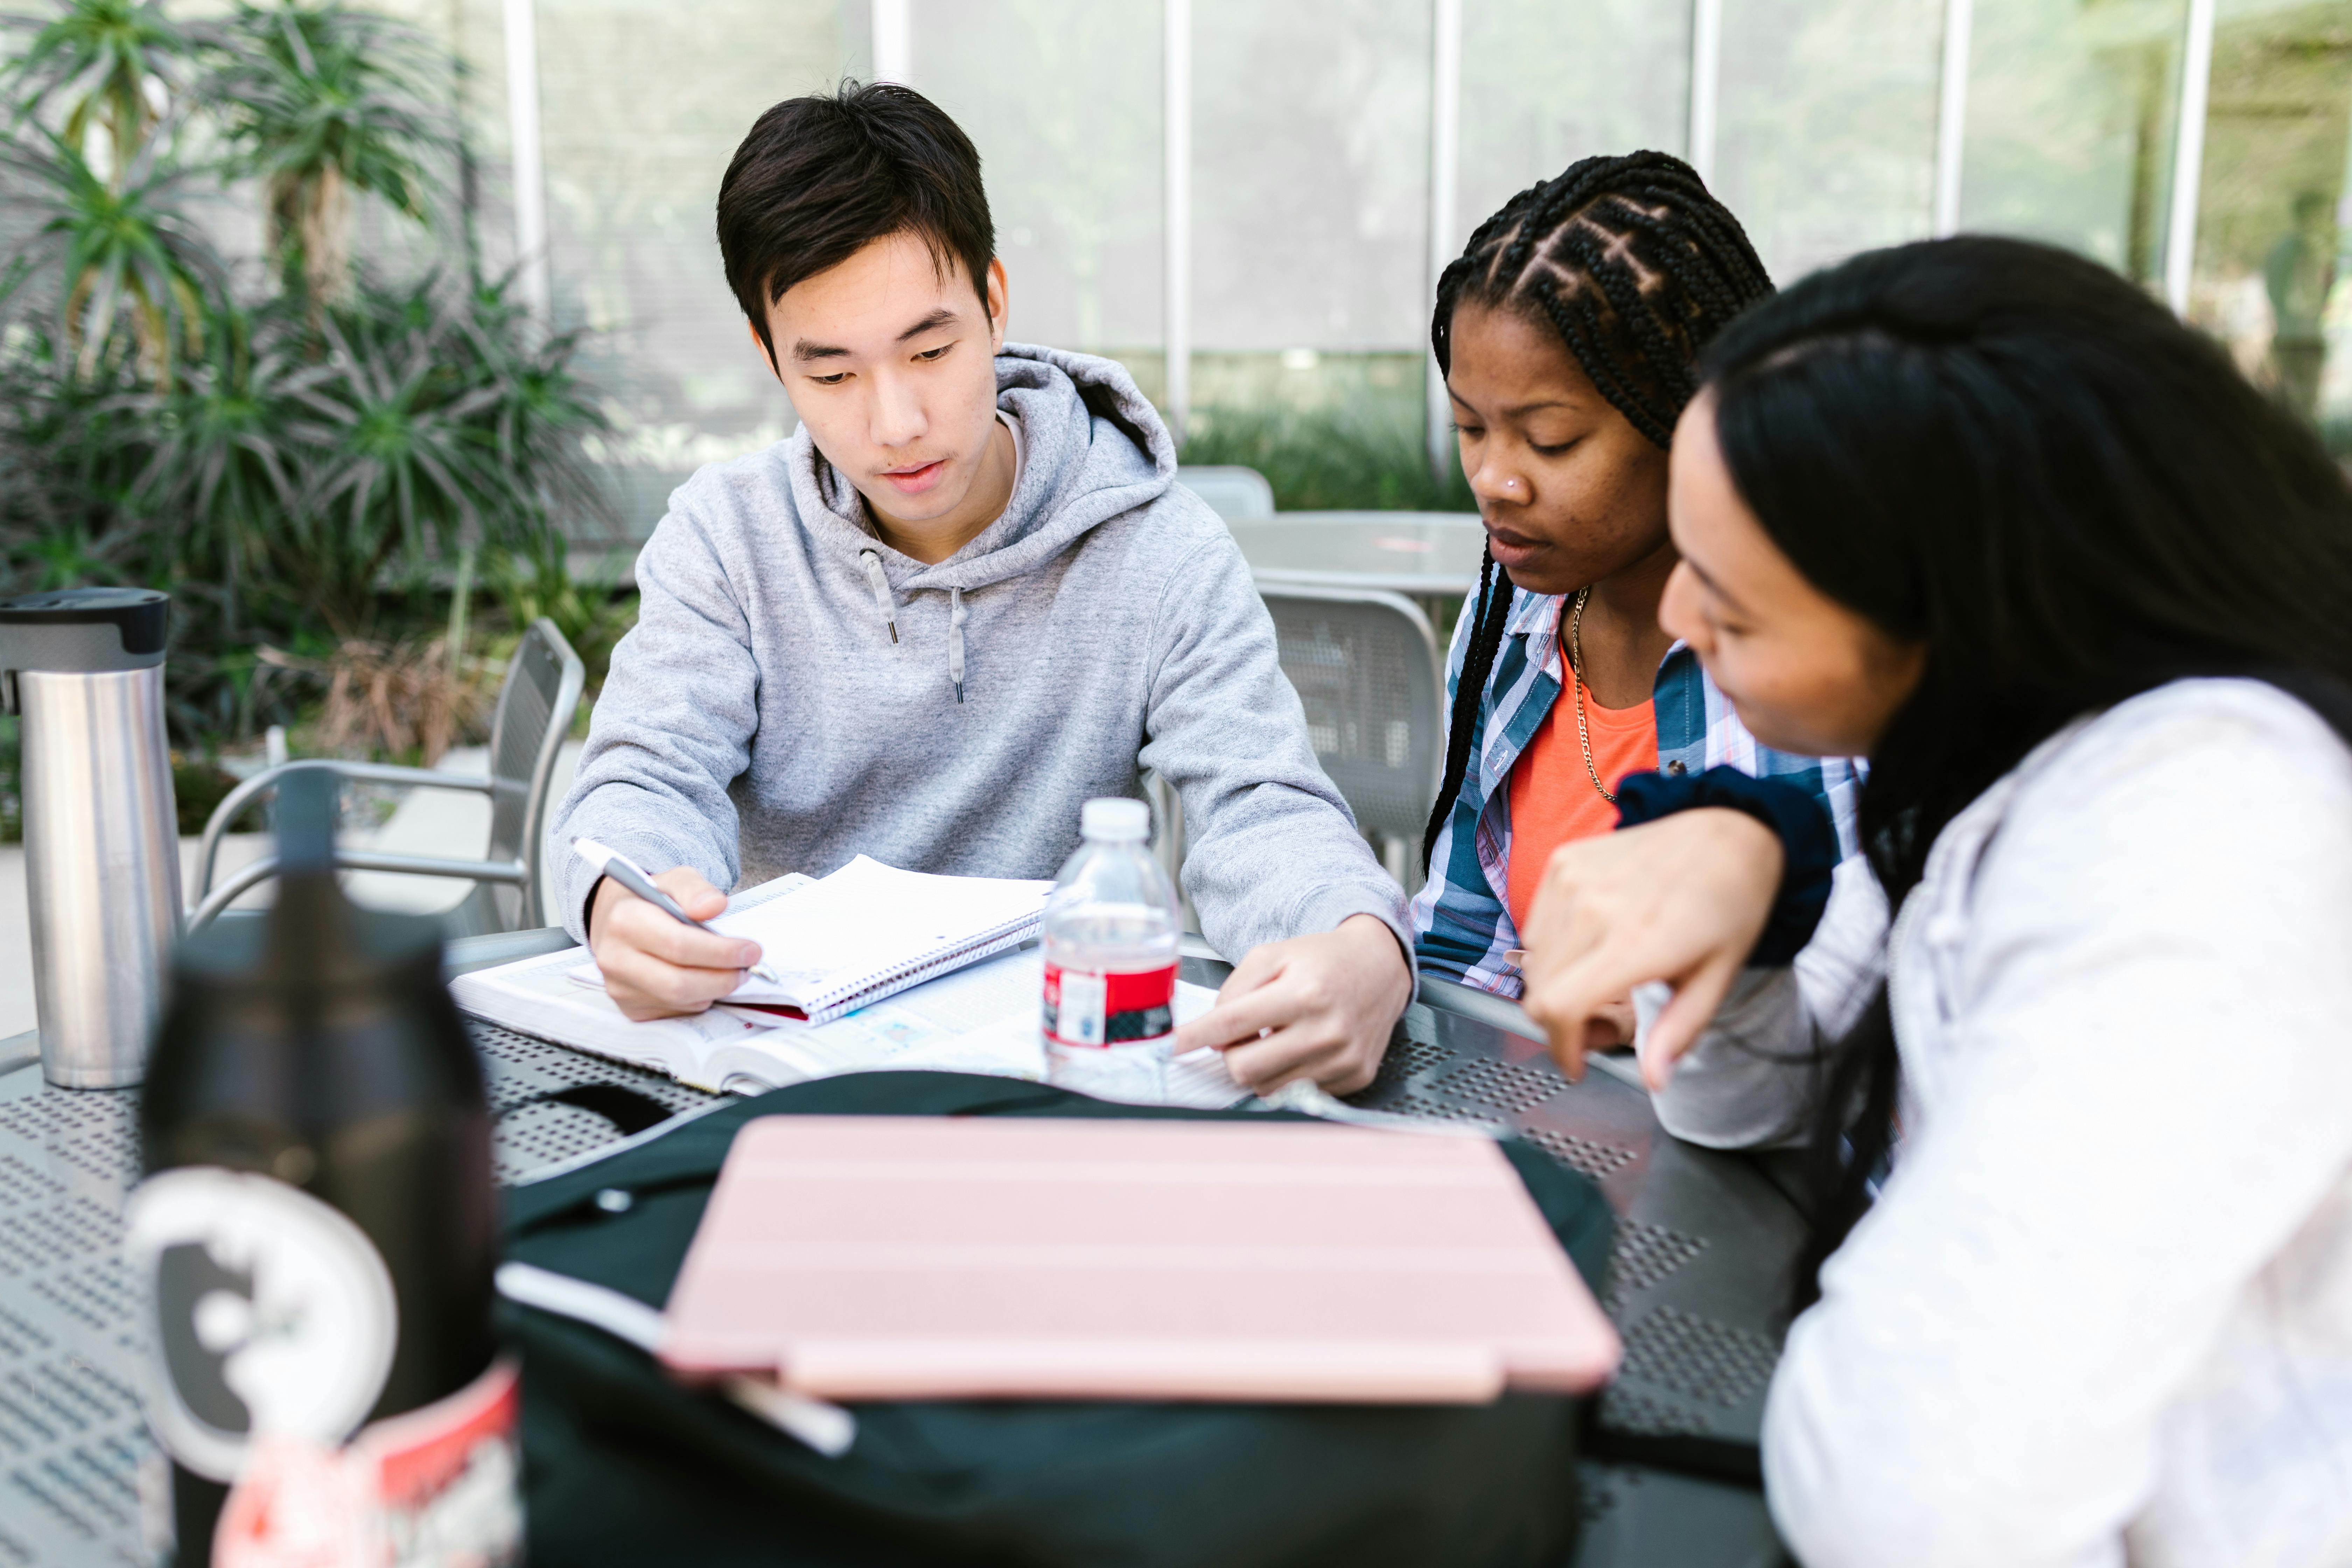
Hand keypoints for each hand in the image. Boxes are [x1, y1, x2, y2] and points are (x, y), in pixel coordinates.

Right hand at [587, 866, 763, 1020]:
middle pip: (679, 983)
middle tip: (747, 967)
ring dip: (715, 989)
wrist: (616, 922)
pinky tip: (704, 980)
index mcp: (624, 922)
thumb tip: (715, 906)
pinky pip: (676, 1012)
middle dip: (723, 978)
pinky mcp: (630, 1009)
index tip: (751, 950)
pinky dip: (699, 999)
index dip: (721, 952)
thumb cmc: (652, 901)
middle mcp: (615, 959)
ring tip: (730, 971)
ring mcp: (619, 989)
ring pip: (681, 1001)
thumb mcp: (675, 881)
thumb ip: (696, 890)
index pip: (678, 945)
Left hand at [1173, 914, 1412, 1095]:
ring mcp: (1343, 1059)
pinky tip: (1300, 1048)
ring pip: (1268, 1088)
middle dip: (1230, 1055)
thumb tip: (1211, 1034)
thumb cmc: (1322, 960)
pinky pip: (1298, 1092)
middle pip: (1246, 1068)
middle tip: (1238, 1036)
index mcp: (1304, 993)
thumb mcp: (1272, 955)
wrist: (1380, 967)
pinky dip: (1287, 1074)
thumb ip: (1235, 991)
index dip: (1195, 1037)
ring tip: (1273, 1038)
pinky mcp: (1354, 1076)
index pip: (1234, 1023)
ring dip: (1258, 1067)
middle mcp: (1327, 1030)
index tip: (1173, 1046)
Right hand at [1519, 808, 1782, 1088]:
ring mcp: (1572, 880)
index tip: (1577, 1062)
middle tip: (1602, 1021)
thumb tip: (1653, 1079)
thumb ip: (1679, 1032)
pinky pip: (1535, 924)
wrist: (1726, 833)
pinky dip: (1552, 947)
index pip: (1559, 1007)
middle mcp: (1592, 908)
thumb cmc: (1728, 904)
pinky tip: (1591, 944)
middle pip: (1539, 992)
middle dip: (1563, 1024)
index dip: (1560, 1047)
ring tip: (1598, 980)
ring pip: (1532, 961)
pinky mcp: (1563, 862)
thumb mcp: (1716, 978)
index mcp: (1634, 942)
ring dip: (1555, 985)